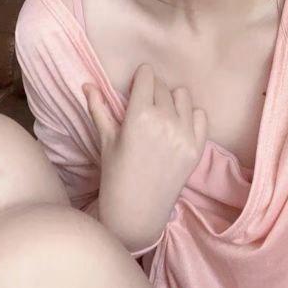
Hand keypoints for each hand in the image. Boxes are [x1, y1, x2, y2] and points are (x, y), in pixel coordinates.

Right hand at [82, 63, 207, 242]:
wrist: (137, 211)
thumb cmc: (115, 175)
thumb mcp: (106, 140)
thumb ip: (98, 108)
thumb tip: (87, 84)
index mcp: (139, 116)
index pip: (147, 77)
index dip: (141, 77)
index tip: (137, 82)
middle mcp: (164, 122)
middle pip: (163, 86)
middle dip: (152, 89)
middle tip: (144, 103)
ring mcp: (184, 135)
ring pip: (183, 96)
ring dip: (172, 99)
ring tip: (161, 114)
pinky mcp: (197, 148)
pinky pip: (200, 116)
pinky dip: (190, 116)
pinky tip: (177, 126)